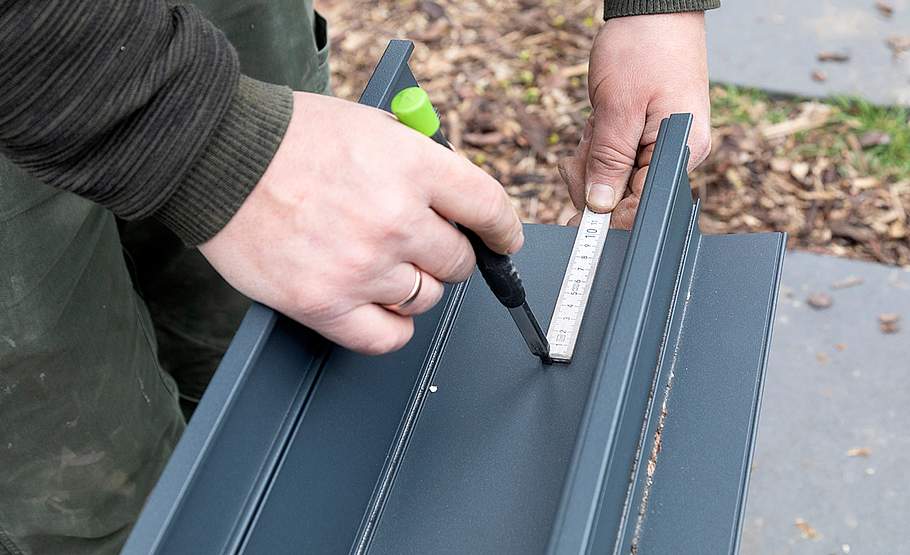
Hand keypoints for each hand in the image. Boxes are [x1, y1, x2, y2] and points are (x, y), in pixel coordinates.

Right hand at [199, 93, 522, 353]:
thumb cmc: (289, 138)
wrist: (219, 157)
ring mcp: (362, 266)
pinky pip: (388, 337)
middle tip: (420, 244)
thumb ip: (420, 158)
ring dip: (413, 285)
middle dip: (446, 253)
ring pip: (426, 298)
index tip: (502, 241)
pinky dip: (393, 326)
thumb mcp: (370, 123)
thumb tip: (454, 195)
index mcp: (412, 166)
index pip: (489, 209)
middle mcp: (394, 219)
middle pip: (458, 262)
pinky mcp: (325, 303)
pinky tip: (382, 308)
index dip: (503, 230)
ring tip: (380, 264)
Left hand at [560, 13, 710, 227]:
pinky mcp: (643, 139)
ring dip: (591, 154)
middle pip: (622, 197)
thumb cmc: (645, 48)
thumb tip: (600, 207)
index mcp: (682, 152)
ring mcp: (658, 148)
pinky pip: (610, 158)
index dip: (605, 214)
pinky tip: (600, 118)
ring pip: (609, 178)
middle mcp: (675, 156)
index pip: (641, 207)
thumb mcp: (618, 107)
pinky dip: (596, 143)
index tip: (576, 212)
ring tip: (598, 120)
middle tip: (591, 137)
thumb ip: (609, 161)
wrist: (652, 11)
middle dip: (593, 173)